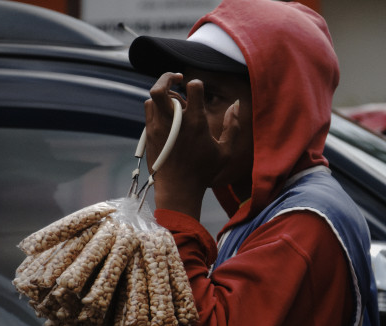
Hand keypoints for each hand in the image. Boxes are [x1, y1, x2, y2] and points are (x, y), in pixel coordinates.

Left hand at [144, 72, 240, 218]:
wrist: (178, 189)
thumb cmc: (204, 171)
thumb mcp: (225, 151)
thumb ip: (233, 126)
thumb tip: (236, 104)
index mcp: (196, 122)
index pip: (194, 87)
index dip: (196, 84)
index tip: (198, 89)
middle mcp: (174, 121)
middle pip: (161, 87)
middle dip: (168, 76)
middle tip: (177, 77)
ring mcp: (159, 126)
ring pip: (153, 97)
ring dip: (163, 93)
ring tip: (173, 100)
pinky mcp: (150, 133)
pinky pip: (149, 109)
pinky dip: (157, 105)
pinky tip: (166, 113)